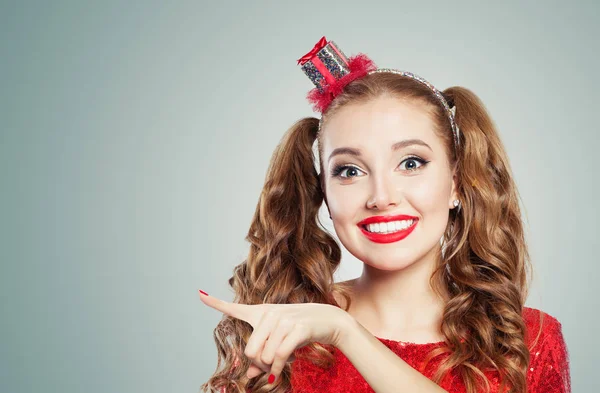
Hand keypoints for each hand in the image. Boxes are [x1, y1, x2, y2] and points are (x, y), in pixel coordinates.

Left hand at [198, 290, 349, 383]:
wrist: (329, 321)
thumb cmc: (301, 330)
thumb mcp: (280, 341)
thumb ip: (262, 356)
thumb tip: (250, 376)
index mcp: (262, 312)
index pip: (236, 309)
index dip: (216, 303)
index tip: (200, 295)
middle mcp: (269, 313)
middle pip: (250, 351)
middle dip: (258, 364)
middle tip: (268, 366)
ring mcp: (283, 320)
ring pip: (264, 356)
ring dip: (270, 368)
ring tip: (279, 363)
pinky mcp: (296, 329)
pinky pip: (278, 357)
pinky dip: (276, 370)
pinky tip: (277, 373)